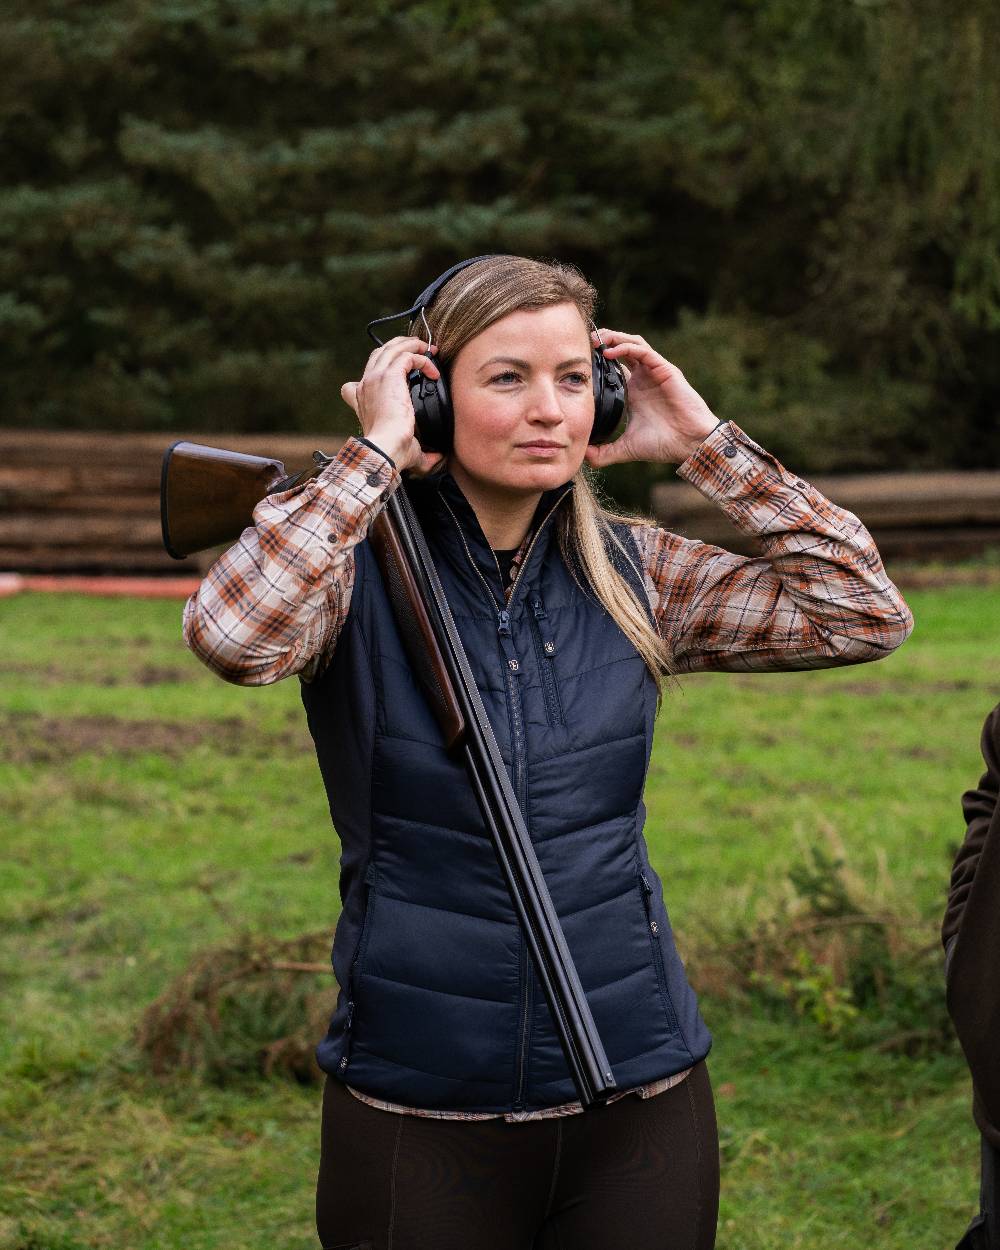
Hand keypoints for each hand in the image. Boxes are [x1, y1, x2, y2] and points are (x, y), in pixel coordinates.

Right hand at [340, 336, 445, 474]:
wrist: (386, 449)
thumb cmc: (392, 452)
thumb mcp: (406, 448)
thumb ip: (422, 453)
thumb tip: (437, 459)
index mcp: (363, 400)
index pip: (361, 378)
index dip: (379, 370)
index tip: (400, 374)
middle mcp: (366, 385)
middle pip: (381, 352)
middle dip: (402, 348)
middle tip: (421, 352)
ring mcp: (376, 377)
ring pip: (393, 347)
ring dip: (413, 346)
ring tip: (430, 351)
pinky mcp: (390, 375)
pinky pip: (408, 356)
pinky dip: (423, 359)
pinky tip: (433, 372)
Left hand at [583, 330, 720, 468]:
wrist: (689, 444)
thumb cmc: (663, 444)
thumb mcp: (626, 449)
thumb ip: (604, 452)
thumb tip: (583, 456)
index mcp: (634, 392)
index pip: (614, 367)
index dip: (598, 361)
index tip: (579, 362)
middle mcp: (643, 378)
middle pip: (623, 348)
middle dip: (604, 341)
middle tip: (585, 342)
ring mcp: (655, 372)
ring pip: (633, 344)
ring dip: (614, 338)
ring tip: (596, 340)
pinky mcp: (664, 370)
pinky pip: (643, 351)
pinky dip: (626, 348)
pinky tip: (610, 352)